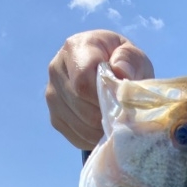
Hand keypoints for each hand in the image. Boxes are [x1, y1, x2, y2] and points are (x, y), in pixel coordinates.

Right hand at [45, 30, 154, 148]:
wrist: (110, 73)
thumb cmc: (125, 64)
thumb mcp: (134, 56)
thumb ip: (129, 60)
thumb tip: (120, 73)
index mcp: (75, 48)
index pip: (83, 81)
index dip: (105, 97)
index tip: (122, 102)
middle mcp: (56, 69)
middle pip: (82, 106)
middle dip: (107, 116)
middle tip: (124, 116)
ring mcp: (52, 95)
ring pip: (80, 124)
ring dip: (103, 130)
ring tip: (117, 122)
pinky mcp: (55, 117)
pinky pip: (77, 137)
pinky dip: (95, 139)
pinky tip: (105, 128)